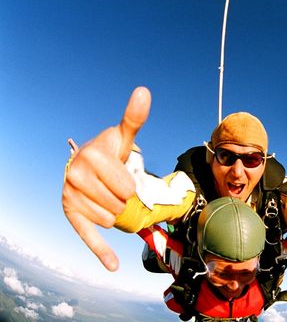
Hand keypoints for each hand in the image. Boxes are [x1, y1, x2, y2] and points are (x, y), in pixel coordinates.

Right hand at [62, 87, 150, 270]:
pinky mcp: (70, 213)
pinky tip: (113, 266)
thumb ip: (133, 118)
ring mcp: (70, 195)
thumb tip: (144, 91)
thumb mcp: (122, 137)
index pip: (127, 189)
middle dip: (123, 199)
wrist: (87, 166)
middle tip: (114, 187)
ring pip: (111, 218)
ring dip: (116, 212)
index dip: (130, 186)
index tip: (120, 176)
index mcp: (92, 156)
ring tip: (106, 196)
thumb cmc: (110, 152)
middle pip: (120, 205)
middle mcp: (76, 174)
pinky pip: (88, 235)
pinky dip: (102, 251)